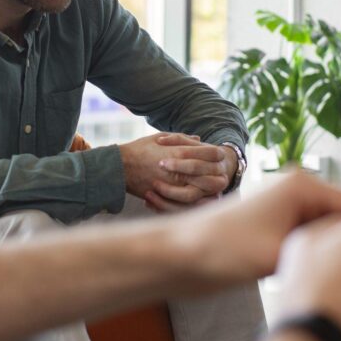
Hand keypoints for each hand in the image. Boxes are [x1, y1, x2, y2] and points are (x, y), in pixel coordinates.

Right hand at [118, 133, 232, 211]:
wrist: (120, 167)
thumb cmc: (139, 149)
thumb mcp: (160, 137)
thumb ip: (183, 138)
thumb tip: (200, 139)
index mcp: (180, 152)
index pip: (212, 153)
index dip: (218, 154)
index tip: (218, 155)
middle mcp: (181, 169)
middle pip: (213, 173)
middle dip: (219, 173)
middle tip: (221, 173)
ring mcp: (175, 185)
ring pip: (205, 190)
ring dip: (212, 189)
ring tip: (214, 188)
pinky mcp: (168, 197)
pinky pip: (191, 203)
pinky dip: (200, 202)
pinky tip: (203, 199)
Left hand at [165, 167, 340, 286]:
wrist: (179, 257)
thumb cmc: (223, 250)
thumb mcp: (282, 252)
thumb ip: (327, 248)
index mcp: (304, 185)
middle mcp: (299, 192)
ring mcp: (288, 211)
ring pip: (329, 235)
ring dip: (333, 256)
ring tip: (338, 284)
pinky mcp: (278, 230)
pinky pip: (311, 244)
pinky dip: (317, 260)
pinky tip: (317, 282)